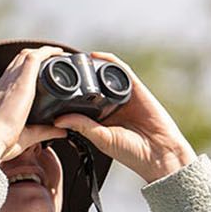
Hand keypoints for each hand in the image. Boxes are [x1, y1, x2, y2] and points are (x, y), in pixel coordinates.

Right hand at [0, 46, 69, 167]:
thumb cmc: (0, 143)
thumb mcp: (27, 136)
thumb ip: (44, 132)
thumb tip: (61, 131)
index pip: (11, 77)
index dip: (23, 71)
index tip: (38, 73)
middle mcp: (3, 85)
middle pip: (18, 62)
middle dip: (34, 57)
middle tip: (52, 60)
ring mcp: (10, 80)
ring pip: (25, 56)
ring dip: (41, 53)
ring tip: (57, 54)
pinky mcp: (21, 81)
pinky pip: (34, 58)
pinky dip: (47, 53)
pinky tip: (58, 53)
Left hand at [54, 55, 196, 184]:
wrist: (159, 154)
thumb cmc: (132, 152)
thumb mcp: (102, 138)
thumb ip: (82, 126)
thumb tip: (57, 120)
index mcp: (100, 119)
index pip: (80, 101)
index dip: (66, 93)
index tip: (51, 86)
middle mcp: (111, 105)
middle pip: (90, 85)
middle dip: (77, 76)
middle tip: (59, 67)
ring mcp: (123, 96)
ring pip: (103, 76)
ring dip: (90, 66)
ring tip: (73, 59)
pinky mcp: (136, 89)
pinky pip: (121, 70)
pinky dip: (109, 61)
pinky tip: (96, 57)